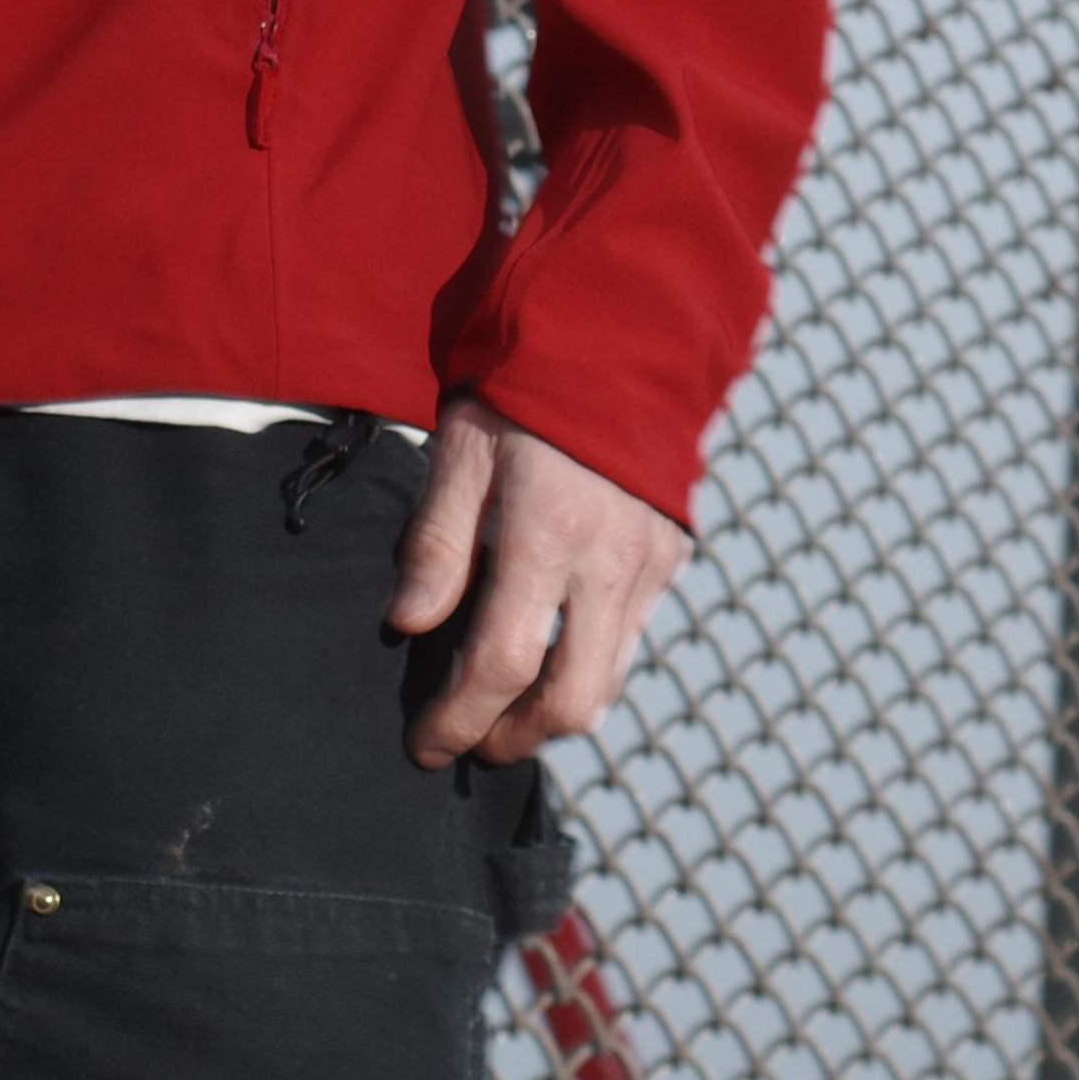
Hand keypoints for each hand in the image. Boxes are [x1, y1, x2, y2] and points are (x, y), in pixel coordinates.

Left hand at [388, 392, 687, 766]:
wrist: (619, 335)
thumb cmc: (524, 385)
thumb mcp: (462, 451)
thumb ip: (436, 544)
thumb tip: (408, 626)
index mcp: (549, 532)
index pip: (503, 663)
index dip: (460, 717)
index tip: (426, 744)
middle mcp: (610, 560)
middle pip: (571, 700)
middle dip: (513, 738)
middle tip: (468, 741)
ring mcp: (650, 563)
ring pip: (609, 682)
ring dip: (551, 712)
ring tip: (501, 709)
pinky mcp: (670, 558)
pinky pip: (630, 640)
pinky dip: (587, 666)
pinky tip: (548, 650)